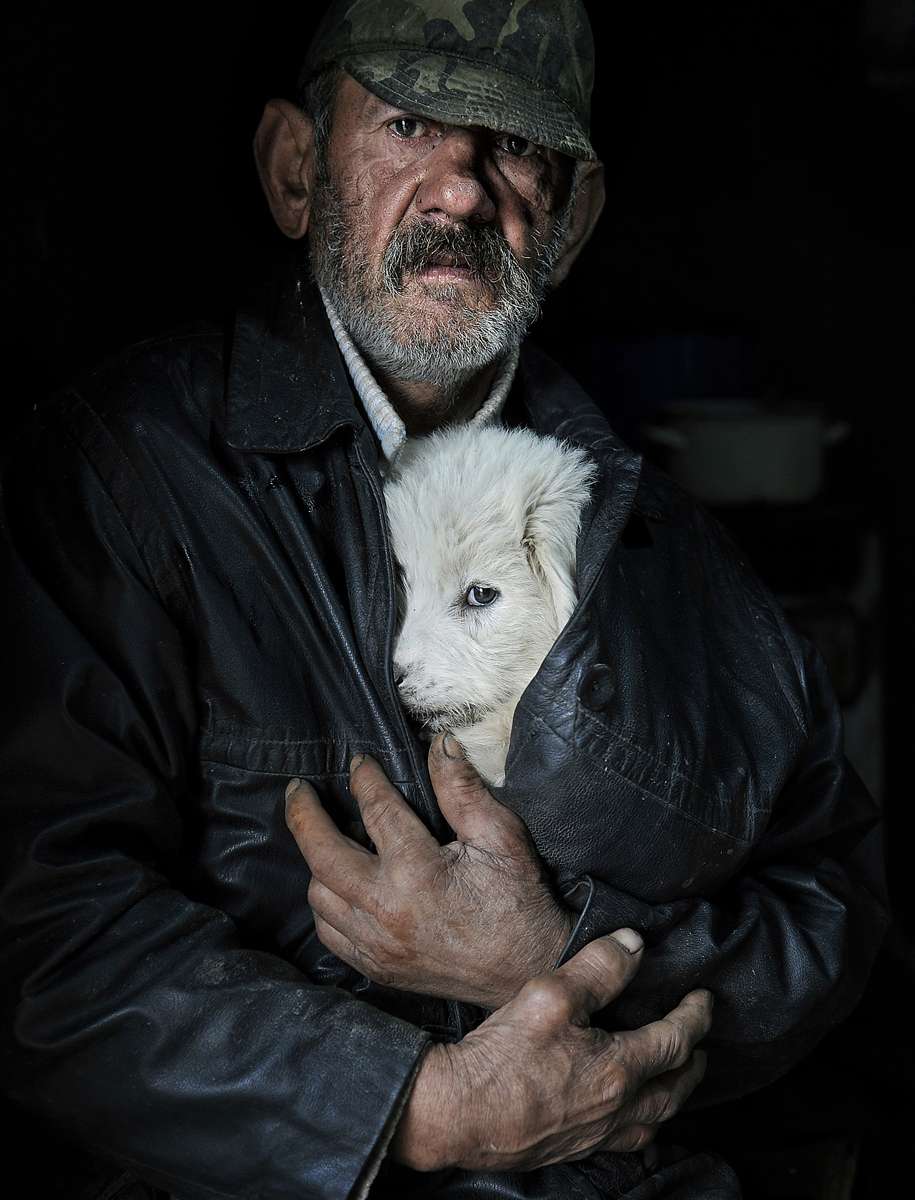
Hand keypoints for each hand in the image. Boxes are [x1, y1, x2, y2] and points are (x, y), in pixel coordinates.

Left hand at [284, 733, 573, 1007]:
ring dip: (316, 861)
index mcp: (417, 873)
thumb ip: (462, 789)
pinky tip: (337, 884)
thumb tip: (438, 744)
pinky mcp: (376, 969)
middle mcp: (385, 911)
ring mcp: (376, 946)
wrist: (527, 970)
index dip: (364, 779)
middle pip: (322, 854)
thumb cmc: (518, 900)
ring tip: (323, 835)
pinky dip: (326, 904)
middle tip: (298, 790)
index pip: (376, 810)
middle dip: (303, 816)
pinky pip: (329, 933)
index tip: (357, 761)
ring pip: (319, 895)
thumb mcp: (501, 836)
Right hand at [391, 934, 712, 1172]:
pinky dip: (644, 1123)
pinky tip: (631, 1116)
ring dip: (674, 1097)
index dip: (694, 1017)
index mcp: (619, 1069)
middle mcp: (617, 1108)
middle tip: (701, 1046)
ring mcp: (596, 1134)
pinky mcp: (573, 1148)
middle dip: (693, 1063)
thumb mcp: (551, 995)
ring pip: (655, 1120)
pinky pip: (628, 1140)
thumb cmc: (503, 1057)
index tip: (704, 999)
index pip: (675, 1040)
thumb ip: (598, 968)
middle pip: (675, 1089)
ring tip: (675, 1081)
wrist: (459, 1115)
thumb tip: (635, 944)